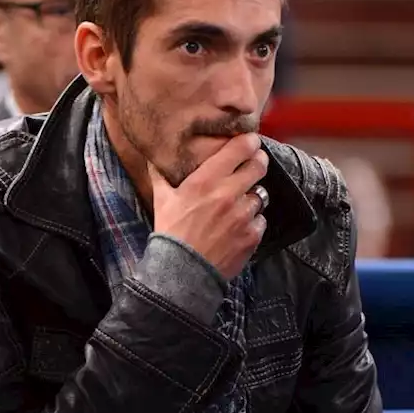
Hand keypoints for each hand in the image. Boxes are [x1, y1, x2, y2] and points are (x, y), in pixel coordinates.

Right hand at [150, 133, 267, 280]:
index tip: (250, 141)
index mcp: (206, 180)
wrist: (182, 270)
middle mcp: (228, 194)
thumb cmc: (171, 232)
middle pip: (258, 166)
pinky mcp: (252, 235)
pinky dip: (253, 221)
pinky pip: (261, 220)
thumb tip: (153, 158)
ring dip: (252, 196)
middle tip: (254, 164)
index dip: (249, 142)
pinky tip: (240, 225)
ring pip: (260, 194)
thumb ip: (160, 175)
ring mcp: (243, 215)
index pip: (240, 149)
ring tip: (241, 203)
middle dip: (258, 162)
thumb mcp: (162, 199)